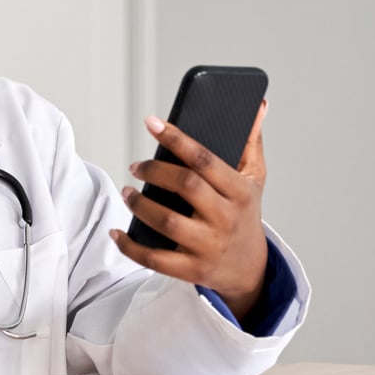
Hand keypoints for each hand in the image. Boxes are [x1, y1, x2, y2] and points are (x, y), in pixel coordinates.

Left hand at [110, 101, 269, 320]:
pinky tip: (117, 233)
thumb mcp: (255, 178)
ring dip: (139, 205)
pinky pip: (155, 259)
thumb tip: (257, 104)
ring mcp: (208, 247)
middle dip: (154, 171)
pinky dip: (130, 247)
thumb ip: (251, 142)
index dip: (176, 138)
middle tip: (136, 166)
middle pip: (185, 186)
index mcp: (240, 192)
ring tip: (127, 192)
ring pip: (166, 222)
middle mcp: (225, 219)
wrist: (251, 268)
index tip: (152, 123)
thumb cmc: (245, 214)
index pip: (205, 159)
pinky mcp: (192, 270)